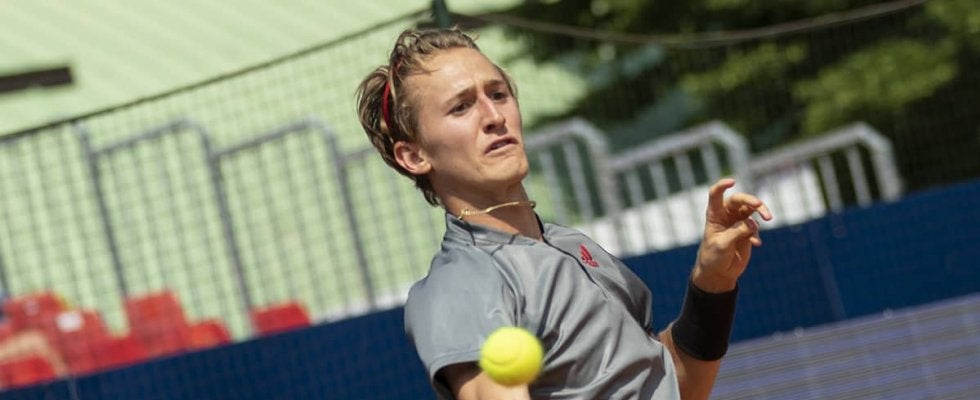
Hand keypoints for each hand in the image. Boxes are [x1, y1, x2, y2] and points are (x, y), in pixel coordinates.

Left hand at [693, 178, 772, 292]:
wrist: (719, 273)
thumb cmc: (713, 257)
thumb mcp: (723, 244)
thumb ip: (737, 232)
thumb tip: (754, 223)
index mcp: (715, 215)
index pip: (716, 195)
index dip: (722, 186)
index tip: (733, 182)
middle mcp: (727, 215)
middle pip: (740, 200)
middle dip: (751, 200)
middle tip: (759, 205)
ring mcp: (738, 222)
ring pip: (752, 210)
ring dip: (761, 212)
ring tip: (769, 218)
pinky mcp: (747, 231)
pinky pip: (757, 226)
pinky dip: (758, 233)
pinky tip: (756, 243)